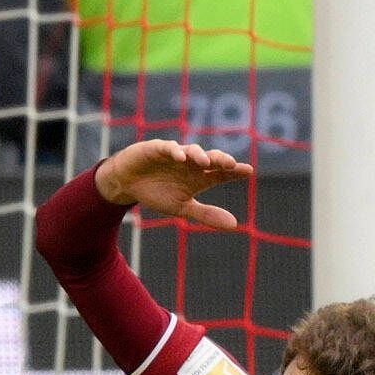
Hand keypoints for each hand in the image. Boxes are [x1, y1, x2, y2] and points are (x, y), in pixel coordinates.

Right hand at [94, 140, 251, 229]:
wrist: (127, 184)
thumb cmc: (156, 193)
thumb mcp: (181, 207)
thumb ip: (206, 214)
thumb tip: (234, 225)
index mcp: (198, 177)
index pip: (221, 173)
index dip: (234, 171)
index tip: (248, 171)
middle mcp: (190, 164)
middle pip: (210, 159)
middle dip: (221, 160)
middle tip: (232, 165)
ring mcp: (175, 155)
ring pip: (192, 151)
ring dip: (199, 155)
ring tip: (206, 163)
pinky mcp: (157, 149)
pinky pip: (168, 148)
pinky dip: (175, 152)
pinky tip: (181, 159)